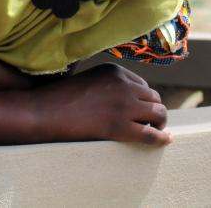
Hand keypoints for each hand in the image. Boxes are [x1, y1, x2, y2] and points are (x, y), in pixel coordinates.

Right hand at [33, 63, 171, 146]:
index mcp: (115, 71)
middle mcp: (124, 85)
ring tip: (156, 131)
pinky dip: (161, 138)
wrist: (44, 112)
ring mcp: (123, 106)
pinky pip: (150, 134)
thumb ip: (109, 84)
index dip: (144, 99)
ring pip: (158, 114)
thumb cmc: (61, 98)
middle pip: (154, 98)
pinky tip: (166, 141)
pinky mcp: (120, 127)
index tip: (142, 109)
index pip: (143, 85)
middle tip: (151, 122)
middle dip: (154, 110)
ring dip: (159, 123)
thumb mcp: (88, 80)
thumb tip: (126, 98)